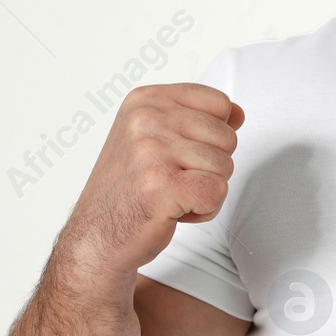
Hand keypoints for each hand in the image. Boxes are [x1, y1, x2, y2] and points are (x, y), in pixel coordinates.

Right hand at [63, 83, 243, 278]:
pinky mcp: (162, 186)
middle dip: (211, 166)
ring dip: (205, 190)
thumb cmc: (132, 188)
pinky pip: (217, 192)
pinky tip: (174, 211)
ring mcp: (152, 151)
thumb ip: (199, 120)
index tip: (180, 154)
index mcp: (146, 100)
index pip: (220, 103)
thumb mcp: (156, 138)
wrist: (97, 236)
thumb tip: (238, 113)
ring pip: (225, 166)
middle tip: (173, 180)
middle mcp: (146, 119)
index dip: (213, 136)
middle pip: (227, 137)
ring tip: (170, 195)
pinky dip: (204, 210)